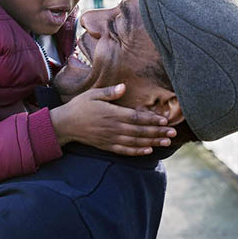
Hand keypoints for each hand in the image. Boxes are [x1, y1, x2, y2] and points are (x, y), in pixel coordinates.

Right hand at [49, 84, 176, 155]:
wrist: (65, 124)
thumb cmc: (79, 106)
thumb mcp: (93, 94)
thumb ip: (109, 92)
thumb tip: (124, 87)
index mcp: (111, 113)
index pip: (136, 117)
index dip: (151, 119)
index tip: (165, 120)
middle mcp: (113, 127)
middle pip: (140, 131)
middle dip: (157, 132)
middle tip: (173, 133)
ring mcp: (110, 138)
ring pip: (135, 142)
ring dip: (152, 142)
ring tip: (166, 142)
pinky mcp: (106, 146)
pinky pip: (125, 151)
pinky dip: (137, 152)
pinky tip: (148, 151)